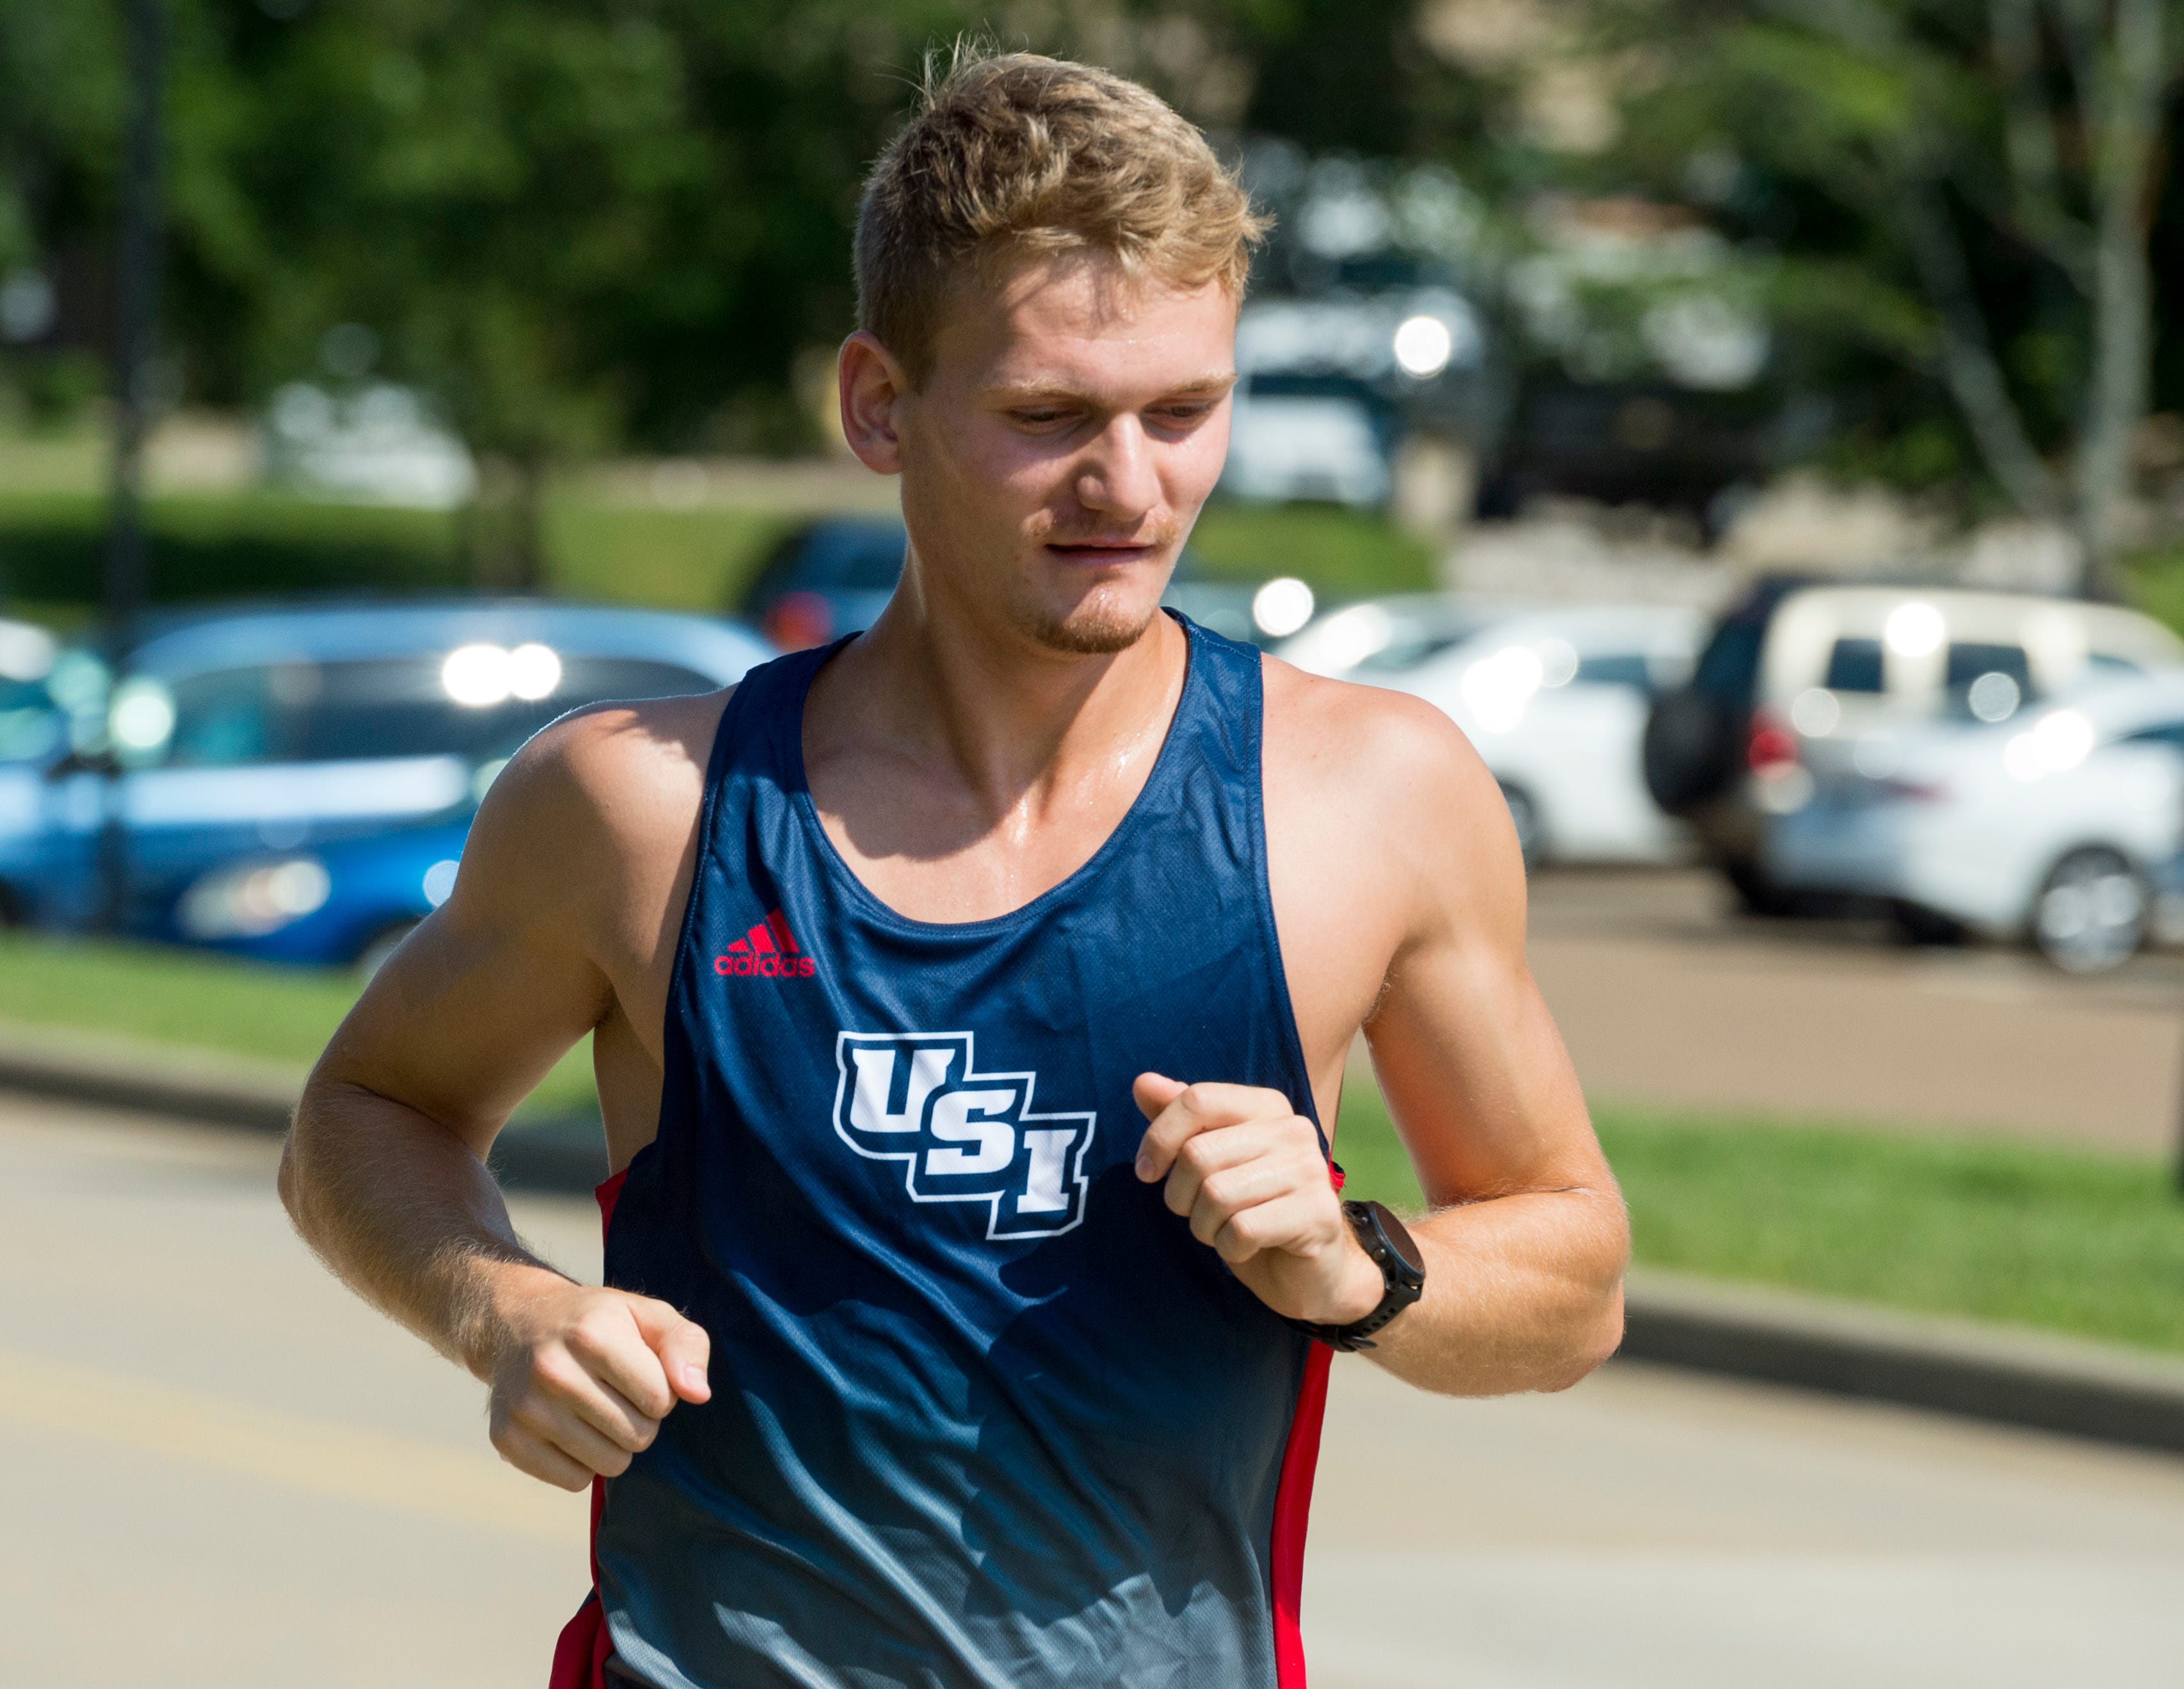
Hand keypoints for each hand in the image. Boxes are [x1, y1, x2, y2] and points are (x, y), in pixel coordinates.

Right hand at [477, 1267, 711, 1491]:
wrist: (517, 1324)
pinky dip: (583, 1463)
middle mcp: (552, 1370)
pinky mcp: (507, 1440)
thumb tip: (698, 1394)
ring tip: (596, 1409)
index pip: (659, 1398)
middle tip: (616, 1393)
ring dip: (614, 1444)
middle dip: (640, 1419)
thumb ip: (686, 1345)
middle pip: (638, 1436)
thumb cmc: (597, 1322)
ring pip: (609, 1465)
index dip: (660, 1390)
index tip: (640, 1373)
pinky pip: (574, 1481)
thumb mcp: (648, 1315)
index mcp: (592, 1333)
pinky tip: (570, 1428)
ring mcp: (525, 1408)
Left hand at [1133, 1074, 1383, 1327]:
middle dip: (1179, 1195)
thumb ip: (1180, 1119)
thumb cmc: (1249, 1209)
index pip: (1197, 1099)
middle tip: (1195, 1212)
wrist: (1305, 1270)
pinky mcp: (1318, 1215)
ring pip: (1216, 1195)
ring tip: (1222, 1230)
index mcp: (1266, 1106)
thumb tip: (1143, 1083)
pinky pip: (1242, 1230)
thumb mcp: (1208, 1162)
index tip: (1146, 1171)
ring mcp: (1310, 1171)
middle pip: (1198, 1153)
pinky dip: (1229, 1248)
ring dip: (1204, 1226)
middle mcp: (1293, 1130)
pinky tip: (1244, 1248)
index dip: (1158, 1138)